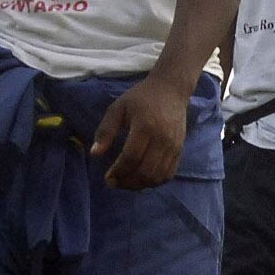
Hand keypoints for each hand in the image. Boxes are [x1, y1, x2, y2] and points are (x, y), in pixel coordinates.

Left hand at [89, 72, 196, 190]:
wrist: (171, 90)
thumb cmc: (141, 97)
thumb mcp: (118, 108)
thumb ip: (106, 130)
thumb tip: (95, 154)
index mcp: (145, 127)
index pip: (131, 158)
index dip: (118, 172)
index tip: (108, 177)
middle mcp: (162, 139)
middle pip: (145, 171)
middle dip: (127, 182)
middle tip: (114, 182)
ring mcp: (173, 146)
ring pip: (157, 176)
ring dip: (140, 185)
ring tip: (127, 182)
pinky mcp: (180, 150)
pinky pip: (168, 174)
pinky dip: (155, 182)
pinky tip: (142, 179)